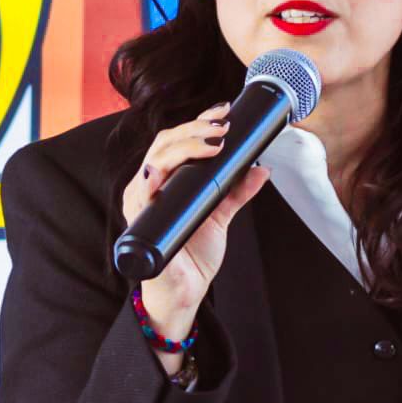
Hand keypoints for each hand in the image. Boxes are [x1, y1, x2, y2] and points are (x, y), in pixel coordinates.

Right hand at [120, 101, 271, 372]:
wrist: (185, 292)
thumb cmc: (194, 253)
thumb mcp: (220, 216)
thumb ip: (237, 192)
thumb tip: (262, 168)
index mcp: (166, 179)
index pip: (176, 140)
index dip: (198, 121)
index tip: (223, 110)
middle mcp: (149, 185)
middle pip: (165, 144)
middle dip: (194, 129)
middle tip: (223, 127)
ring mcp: (141, 203)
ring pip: (154, 162)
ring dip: (182, 148)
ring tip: (212, 143)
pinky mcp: (139, 223)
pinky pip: (141, 197)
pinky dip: (151, 182)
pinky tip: (161, 174)